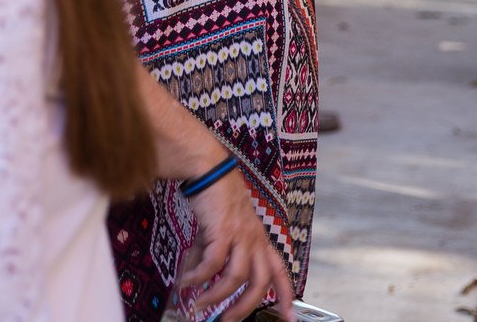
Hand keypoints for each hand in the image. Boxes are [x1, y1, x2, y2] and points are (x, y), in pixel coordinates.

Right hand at [175, 170, 292, 320]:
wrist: (210, 170)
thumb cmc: (217, 199)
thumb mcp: (221, 231)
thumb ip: (213, 254)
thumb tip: (195, 278)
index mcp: (260, 240)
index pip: (280, 271)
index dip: (287, 295)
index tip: (290, 317)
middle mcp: (255, 240)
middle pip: (260, 282)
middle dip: (245, 307)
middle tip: (227, 321)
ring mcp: (241, 235)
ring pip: (236, 277)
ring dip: (216, 295)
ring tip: (200, 305)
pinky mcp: (223, 230)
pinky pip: (213, 263)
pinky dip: (199, 276)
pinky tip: (187, 281)